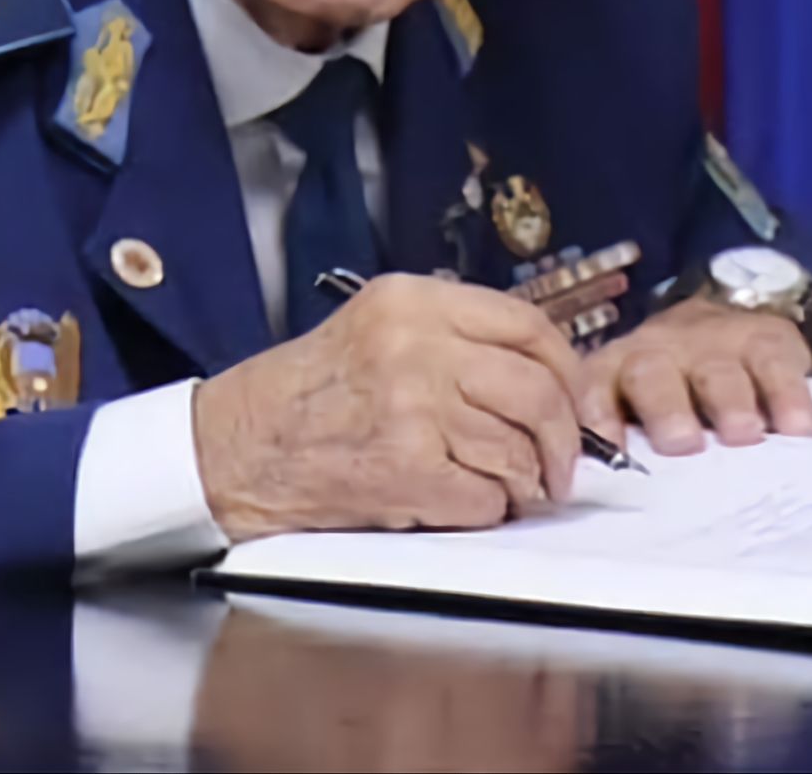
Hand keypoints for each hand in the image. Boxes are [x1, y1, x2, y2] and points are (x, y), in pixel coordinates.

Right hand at [192, 273, 589, 540]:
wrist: (236, 447)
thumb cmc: (309, 393)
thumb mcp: (377, 329)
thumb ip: (452, 336)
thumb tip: (545, 376)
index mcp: (412, 302)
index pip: (527, 326)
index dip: (566, 370)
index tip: (574, 399)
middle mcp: (417, 347)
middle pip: (536, 392)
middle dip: (563, 439)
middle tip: (562, 465)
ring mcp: (413, 411)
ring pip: (517, 451)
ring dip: (524, 481)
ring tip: (507, 486)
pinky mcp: (405, 473)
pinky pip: (487, 499)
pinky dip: (487, 510)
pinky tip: (459, 501)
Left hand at [579, 298, 811, 454]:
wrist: (722, 316)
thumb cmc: (671, 389)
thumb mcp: (639, 407)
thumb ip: (630, 446)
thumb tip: (618, 504)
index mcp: (615, 372)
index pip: (595, 391)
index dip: (599, 420)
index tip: (612, 458)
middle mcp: (658, 353)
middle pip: (652, 375)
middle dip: (665, 408)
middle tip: (682, 444)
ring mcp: (712, 344)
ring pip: (715, 370)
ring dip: (729, 403)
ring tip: (744, 436)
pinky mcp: (765, 340)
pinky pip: (775, 364)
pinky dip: (786, 397)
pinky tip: (798, 429)